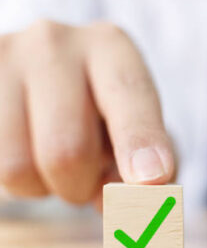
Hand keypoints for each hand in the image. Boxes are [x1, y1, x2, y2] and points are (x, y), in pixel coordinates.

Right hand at [0, 20, 174, 206]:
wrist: (54, 86)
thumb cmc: (105, 115)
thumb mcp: (137, 132)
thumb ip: (145, 168)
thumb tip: (120, 202)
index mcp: (111, 49)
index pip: (128, 96)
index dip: (139, 141)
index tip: (152, 179)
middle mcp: (56, 44)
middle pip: (68, 150)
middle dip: (83, 185)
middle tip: (89, 177)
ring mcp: (6, 59)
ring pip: (19, 169)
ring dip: (47, 185)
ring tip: (57, 157)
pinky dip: (21, 179)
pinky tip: (31, 151)